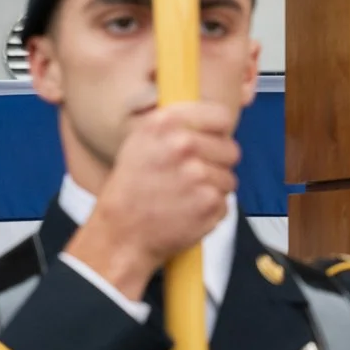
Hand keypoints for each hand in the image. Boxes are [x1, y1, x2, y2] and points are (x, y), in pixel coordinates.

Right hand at [61, 101, 239, 300]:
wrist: (118, 236)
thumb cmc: (129, 190)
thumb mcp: (141, 142)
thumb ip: (178, 125)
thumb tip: (212, 113)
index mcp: (166, 124)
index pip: (221, 116)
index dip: (218, 132)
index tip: (212, 142)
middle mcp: (183, 145)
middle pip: (230, 149)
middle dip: (216, 164)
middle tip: (192, 177)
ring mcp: (198, 174)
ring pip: (229, 177)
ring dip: (212, 189)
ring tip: (184, 196)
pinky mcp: (209, 202)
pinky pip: (225, 202)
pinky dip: (210, 210)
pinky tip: (186, 211)